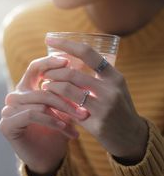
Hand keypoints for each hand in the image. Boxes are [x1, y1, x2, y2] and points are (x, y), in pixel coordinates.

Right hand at [0, 56, 87, 175]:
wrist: (49, 159)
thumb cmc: (57, 132)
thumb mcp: (64, 109)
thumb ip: (66, 91)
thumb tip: (80, 68)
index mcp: (26, 89)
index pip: (35, 68)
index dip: (50, 61)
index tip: (69, 62)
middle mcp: (15, 97)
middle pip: (43, 88)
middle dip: (67, 98)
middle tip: (85, 108)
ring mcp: (8, 110)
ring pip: (40, 102)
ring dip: (63, 111)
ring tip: (80, 121)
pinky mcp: (6, 124)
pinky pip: (32, 115)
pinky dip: (51, 120)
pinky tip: (65, 128)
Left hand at [44, 37, 147, 163]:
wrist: (131, 137)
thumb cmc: (118, 109)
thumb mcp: (114, 88)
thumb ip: (98, 76)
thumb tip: (71, 60)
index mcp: (114, 77)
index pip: (87, 53)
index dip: (66, 44)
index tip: (49, 38)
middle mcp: (110, 90)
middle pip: (71, 73)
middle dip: (52, 71)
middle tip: (44, 73)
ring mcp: (104, 108)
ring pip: (66, 90)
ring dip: (51, 87)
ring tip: (45, 86)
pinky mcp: (96, 125)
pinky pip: (68, 111)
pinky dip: (57, 105)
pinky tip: (51, 103)